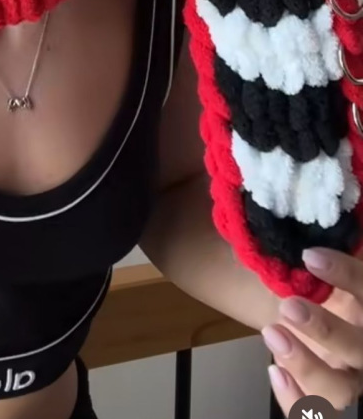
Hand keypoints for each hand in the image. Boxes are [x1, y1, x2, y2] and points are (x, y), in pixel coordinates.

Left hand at [264, 248, 362, 413]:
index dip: (346, 275)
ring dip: (306, 366)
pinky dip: (295, 399)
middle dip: (326, 330)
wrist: (309, 315)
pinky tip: (274, 372)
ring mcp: (350, 378)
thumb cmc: (321, 285)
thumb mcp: (328, 269)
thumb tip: (303, 227)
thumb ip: (323, 258)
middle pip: (360, 349)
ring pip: (341, 389)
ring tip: (273, 335)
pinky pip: (315, 411)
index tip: (309, 256)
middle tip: (288, 306)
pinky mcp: (327, 397)